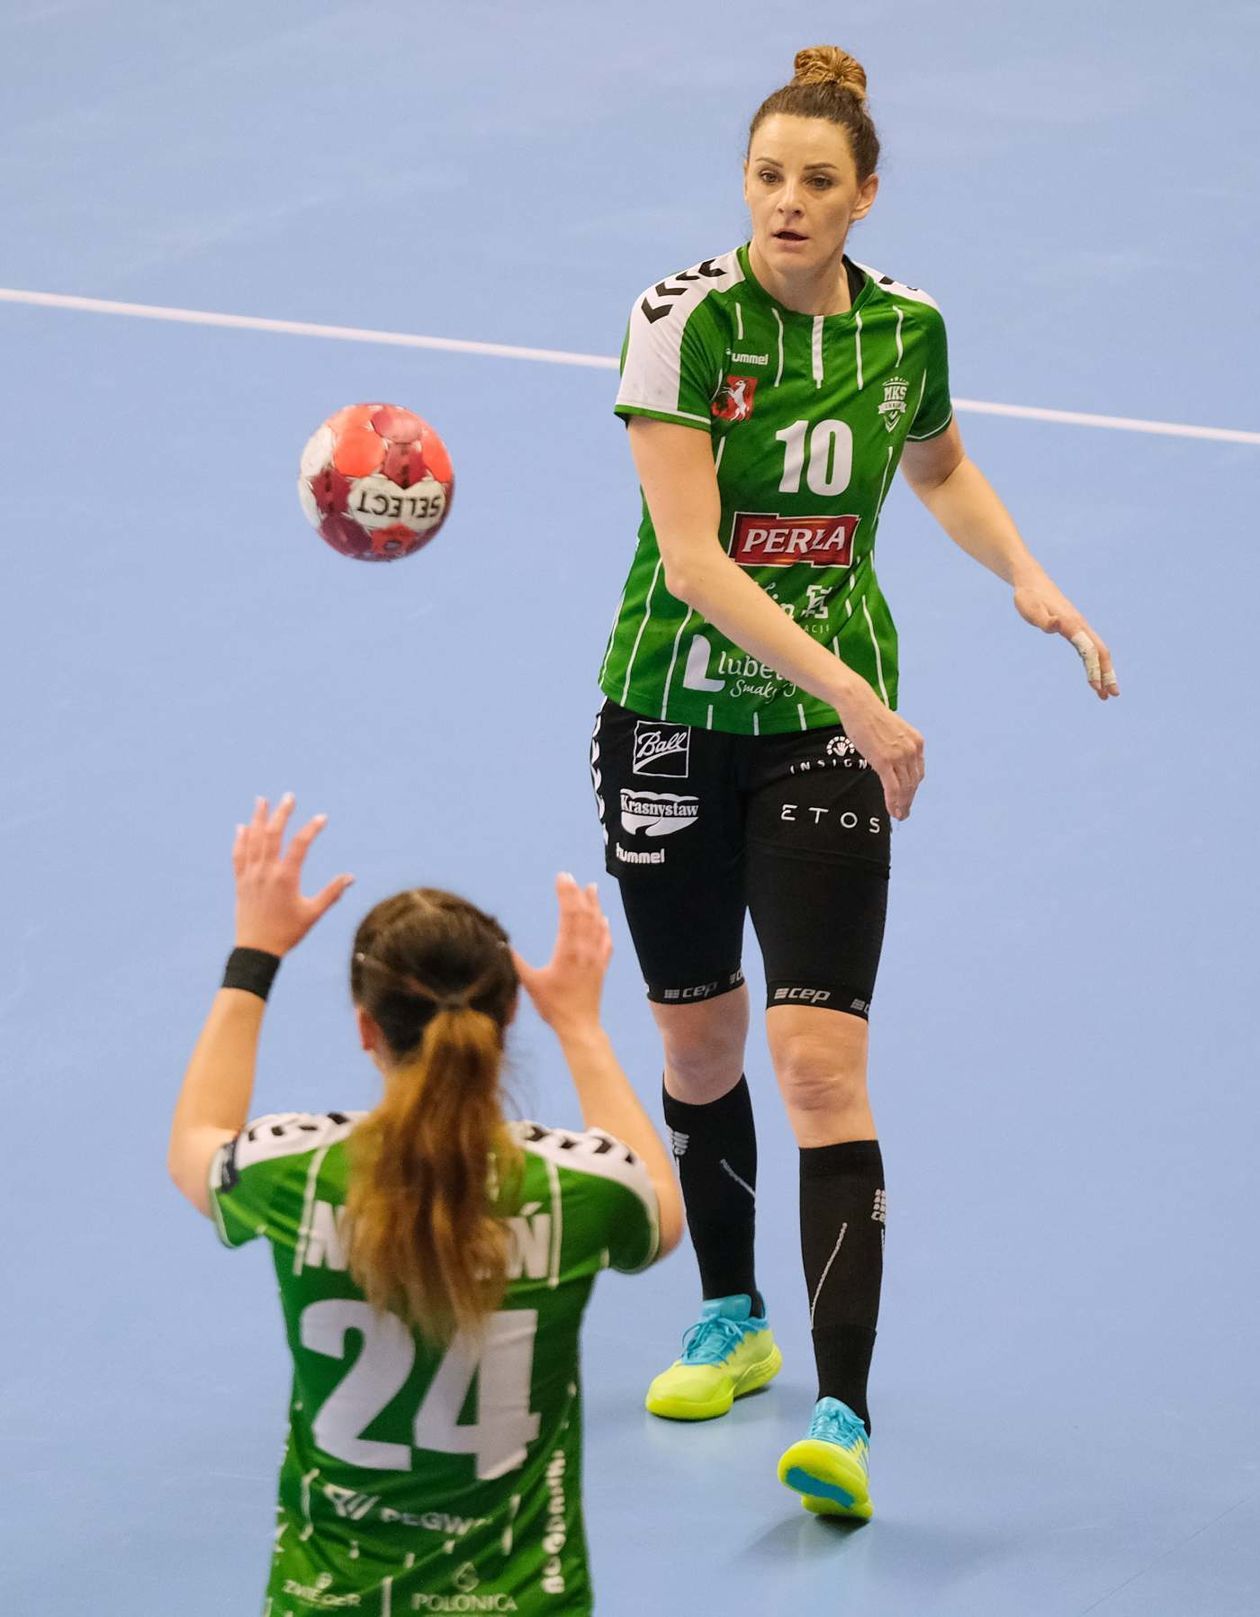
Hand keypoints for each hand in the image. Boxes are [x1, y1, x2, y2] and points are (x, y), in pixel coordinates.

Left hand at [233, 795, 354, 954]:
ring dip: (258, 818)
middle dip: (281, 813)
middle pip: (273, 834)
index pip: (300, 844)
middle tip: (289, 796)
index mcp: (286, 878)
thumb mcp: (313, 913)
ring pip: (253, 840)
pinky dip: (240, 839)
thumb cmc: (288, 933)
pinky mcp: (240, 882)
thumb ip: (332, 893)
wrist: (257, 950)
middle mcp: (266, 872)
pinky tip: (242, 827)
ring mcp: (250, 876)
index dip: (312, 828)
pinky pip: (238, 855)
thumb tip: (351, 877)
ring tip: (261, 800)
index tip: (322, 818)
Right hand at [512, 874, 611, 1035]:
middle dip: (577, 893)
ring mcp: (596, 958)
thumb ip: (516, 962)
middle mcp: (585, 950)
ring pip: (597, 925)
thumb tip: (501, 943)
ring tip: (592, 888)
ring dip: (594, 905)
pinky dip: (606, 928)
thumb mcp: (530, 983)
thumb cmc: (553, 1005)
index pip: (568, 914)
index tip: (561, 877)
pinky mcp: (602, 968)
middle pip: (583, 915)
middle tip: (571, 877)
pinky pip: (606, 942)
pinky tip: (605, 920)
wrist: (579, 1026)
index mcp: (567, 950)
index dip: (565, 894)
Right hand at [838, 686, 925, 821]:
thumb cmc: (870, 715)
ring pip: (905, 788)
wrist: (858, 704)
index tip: (909, 798)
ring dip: (902, 804)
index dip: (913, 789)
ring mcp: (899, 756)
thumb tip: (891, 763)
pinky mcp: (884, 761)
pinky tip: (892, 810)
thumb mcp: (892, 732)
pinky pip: (892, 788)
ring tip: (899, 815)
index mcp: (917, 742)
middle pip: (914, 782)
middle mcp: (912, 750)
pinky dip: (893, 802)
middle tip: (905, 813)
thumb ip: (897, 747)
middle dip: (909, 800)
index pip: (918, 772)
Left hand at [1013, 571, 1118, 699]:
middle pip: (1101, 652)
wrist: (1031, 582)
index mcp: (1072, 623)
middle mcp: (1080, 625)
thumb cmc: (1029, 597)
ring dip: (1103, 672)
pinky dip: (1093, 663)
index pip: (1089, 650)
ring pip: (1097, 651)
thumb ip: (1044, 620)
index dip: (1094, 669)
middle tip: (1111, 695)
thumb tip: (1057, 625)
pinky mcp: (1074, 628)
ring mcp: (1079, 627)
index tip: (1095, 688)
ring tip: (1104, 692)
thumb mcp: (1031, 610)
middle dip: (1107, 674)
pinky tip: (1093, 675)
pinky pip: (1089, 648)